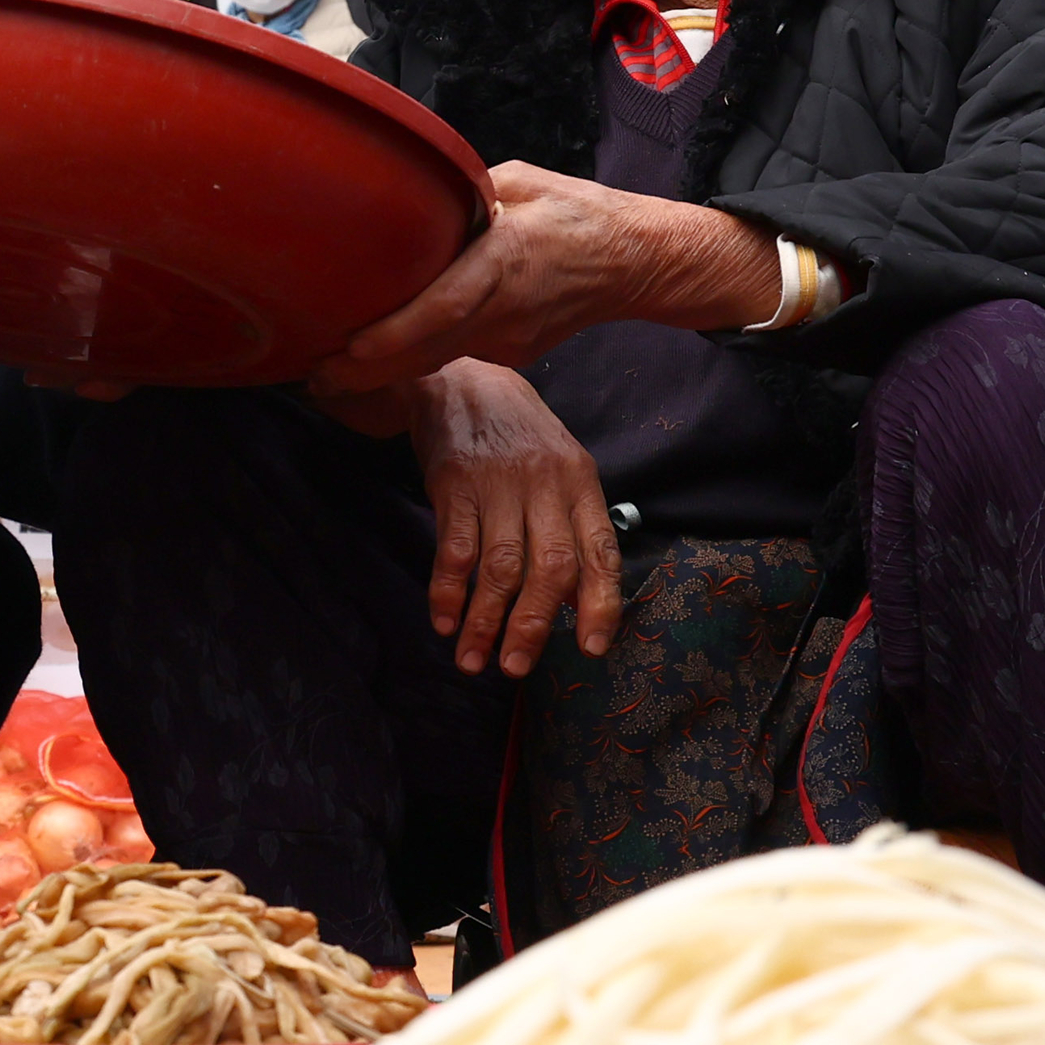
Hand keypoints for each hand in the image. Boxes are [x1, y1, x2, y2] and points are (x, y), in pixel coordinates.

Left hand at [308, 162, 781, 398]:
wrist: (634, 262)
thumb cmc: (576, 211)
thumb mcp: (519, 180)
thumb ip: (463, 192)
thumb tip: (409, 194)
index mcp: (507, 259)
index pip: (444, 305)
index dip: (395, 334)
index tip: (349, 349)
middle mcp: (504, 309)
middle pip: (427, 350)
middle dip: (367, 372)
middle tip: (310, 377)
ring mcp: (508, 339)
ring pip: (436, 360)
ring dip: (382, 373)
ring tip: (327, 375)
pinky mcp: (510, 353)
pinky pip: (455, 354)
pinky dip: (416, 360)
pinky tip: (379, 356)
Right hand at [401, 359, 623, 677]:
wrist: (460, 377)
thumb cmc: (516, 433)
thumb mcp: (558, 467)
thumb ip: (569, 526)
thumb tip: (573, 600)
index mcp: (580, 482)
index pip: (599, 551)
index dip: (599, 604)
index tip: (591, 648)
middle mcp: (545, 483)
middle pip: (550, 566)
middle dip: (534, 625)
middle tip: (516, 667)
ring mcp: (499, 483)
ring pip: (501, 566)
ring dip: (486, 620)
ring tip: (474, 660)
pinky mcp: (454, 482)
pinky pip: (454, 548)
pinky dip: (449, 591)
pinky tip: (445, 622)